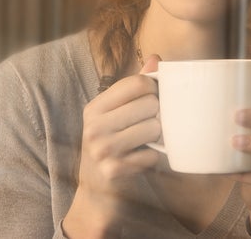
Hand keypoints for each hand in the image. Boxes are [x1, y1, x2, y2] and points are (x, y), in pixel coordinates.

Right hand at [63, 56, 161, 236]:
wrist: (96, 193)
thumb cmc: (111, 146)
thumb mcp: (115, 115)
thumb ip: (135, 87)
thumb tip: (156, 58)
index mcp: (95, 107)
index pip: (138, 82)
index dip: (154, 90)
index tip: (152, 101)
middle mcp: (94, 126)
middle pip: (150, 103)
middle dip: (157, 115)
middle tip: (148, 127)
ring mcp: (102, 150)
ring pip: (154, 127)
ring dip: (157, 137)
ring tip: (145, 143)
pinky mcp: (113, 171)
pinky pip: (152, 155)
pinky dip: (153, 159)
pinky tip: (141, 160)